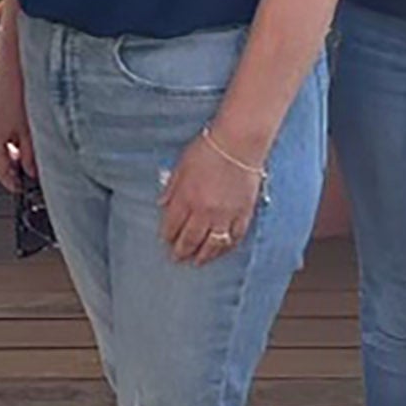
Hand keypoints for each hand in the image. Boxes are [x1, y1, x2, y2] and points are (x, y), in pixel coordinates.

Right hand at [0, 73, 34, 192]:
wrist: (16, 69)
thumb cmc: (20, 94)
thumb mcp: (30, 131)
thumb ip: (30, 154)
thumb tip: (32, 170)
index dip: (9, 182)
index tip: (19, 189)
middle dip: (9, 171)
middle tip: (23, 178)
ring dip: (10, 157)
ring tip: (26, 161)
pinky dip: (9, 145)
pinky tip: (22, 142)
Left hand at [159, 130, 264, 266]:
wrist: (238, 143)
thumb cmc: (208, 149)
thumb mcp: (181, 165)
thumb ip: (171, 187)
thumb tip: (162, 204)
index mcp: (186, 198)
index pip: (172, 226)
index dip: (167, 236)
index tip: (166, 241)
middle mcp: (204, 212)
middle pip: (190, 240)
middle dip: (181, 252)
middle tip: (177, 258)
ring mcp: (225, 216)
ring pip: (212, 245)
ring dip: (202, 256)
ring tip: (197, 262)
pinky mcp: (243, 215)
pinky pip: (234, 239)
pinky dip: (226, 248)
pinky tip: (220, 251)